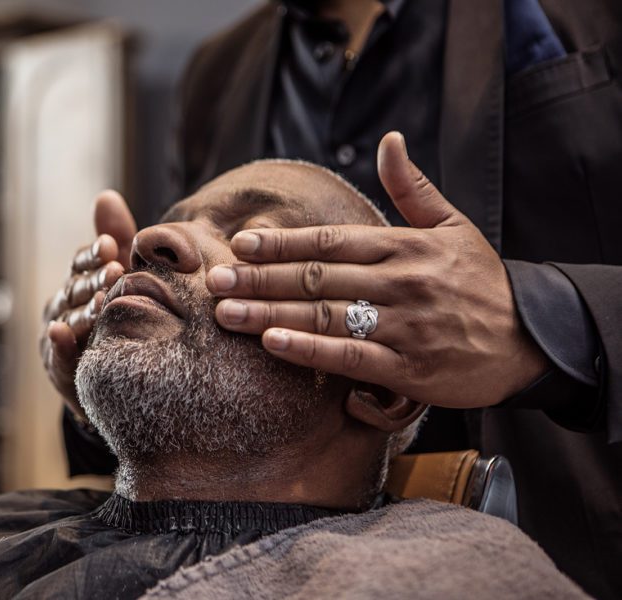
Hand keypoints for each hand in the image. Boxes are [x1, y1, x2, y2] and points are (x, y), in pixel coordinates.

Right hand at [41, 190, 135, 415]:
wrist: (121, 375)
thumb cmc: (121, 314)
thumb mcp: (121, 275)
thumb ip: (116, 238)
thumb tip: (106, 195)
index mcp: (77, 281)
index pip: (81, 263)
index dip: (93, 254)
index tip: (110, 246)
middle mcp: (61, 305)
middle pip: (75, 288)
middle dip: (94, 279)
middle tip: (116, 272)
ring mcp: (57, 336)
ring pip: (69, 319)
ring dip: (82, 309)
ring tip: (101, 302)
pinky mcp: (58, 367)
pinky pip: (57, 356)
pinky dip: (58, 344)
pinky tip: (61, 332)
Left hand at [207, 132, 548, 408]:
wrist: (528, 340)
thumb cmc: (481, 281)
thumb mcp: (453, 226)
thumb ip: (413, 187)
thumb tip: (389, 140)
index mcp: (406, 247)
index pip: (331, 241)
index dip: (282, 242)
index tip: (240, 243)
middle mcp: (401, 283)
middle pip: (317, 277)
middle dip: (260, 278)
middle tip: (215, 279)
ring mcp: (404, 326)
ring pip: (325, 316)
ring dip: (269, 312)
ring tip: (226, 312)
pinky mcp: (409, 368)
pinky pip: (350, 357)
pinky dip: (309, 349)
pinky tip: (272, 342)